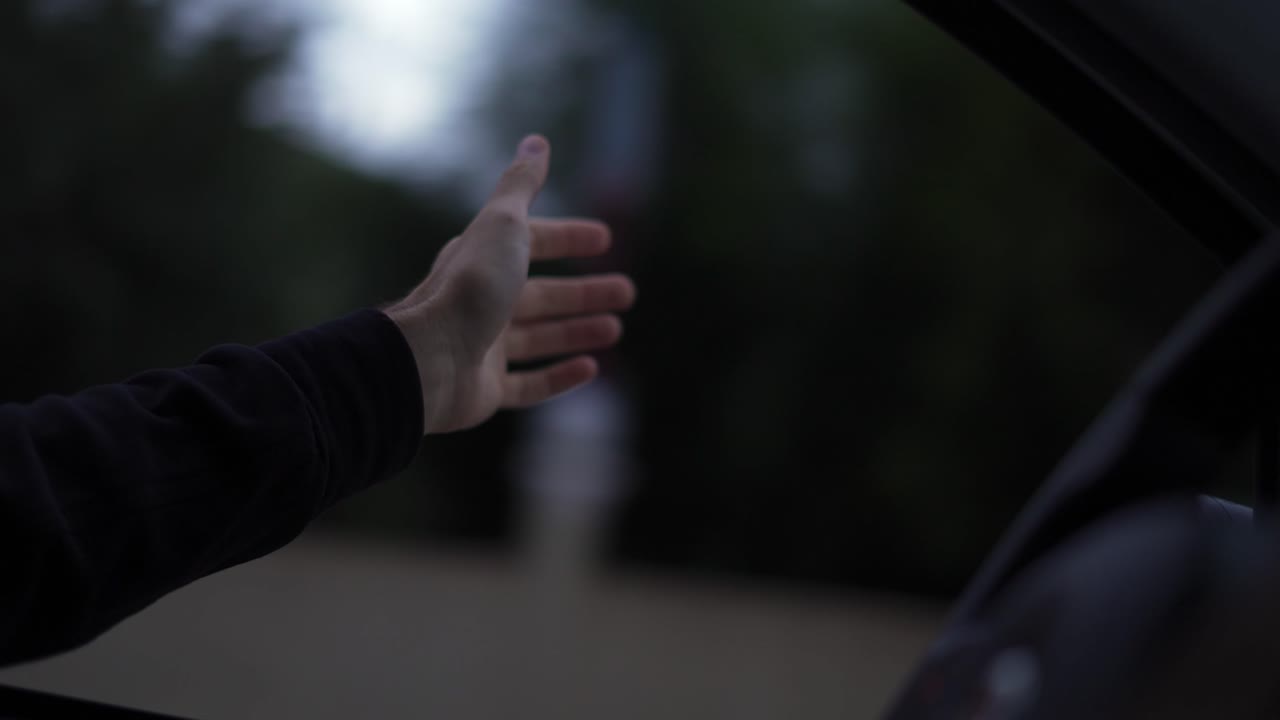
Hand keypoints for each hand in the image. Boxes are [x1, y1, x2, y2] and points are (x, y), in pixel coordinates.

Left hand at [383, 135, 634, 433]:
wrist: (429, 360)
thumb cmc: (470, 288)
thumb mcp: (503, 225)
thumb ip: (521, 185)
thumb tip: (537, 140)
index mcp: (483, 260)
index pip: (533, 243)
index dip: (568, 238)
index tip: (606, 240)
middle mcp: (482, 302)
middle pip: (542, 295)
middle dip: (584, 291)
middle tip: (626, 292)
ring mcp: (483, 348)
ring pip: (539, 337)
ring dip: (577, 331)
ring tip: (614, 329)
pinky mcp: (486, 390)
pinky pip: (529, 384)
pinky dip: (560, 377)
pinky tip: (590, 368)